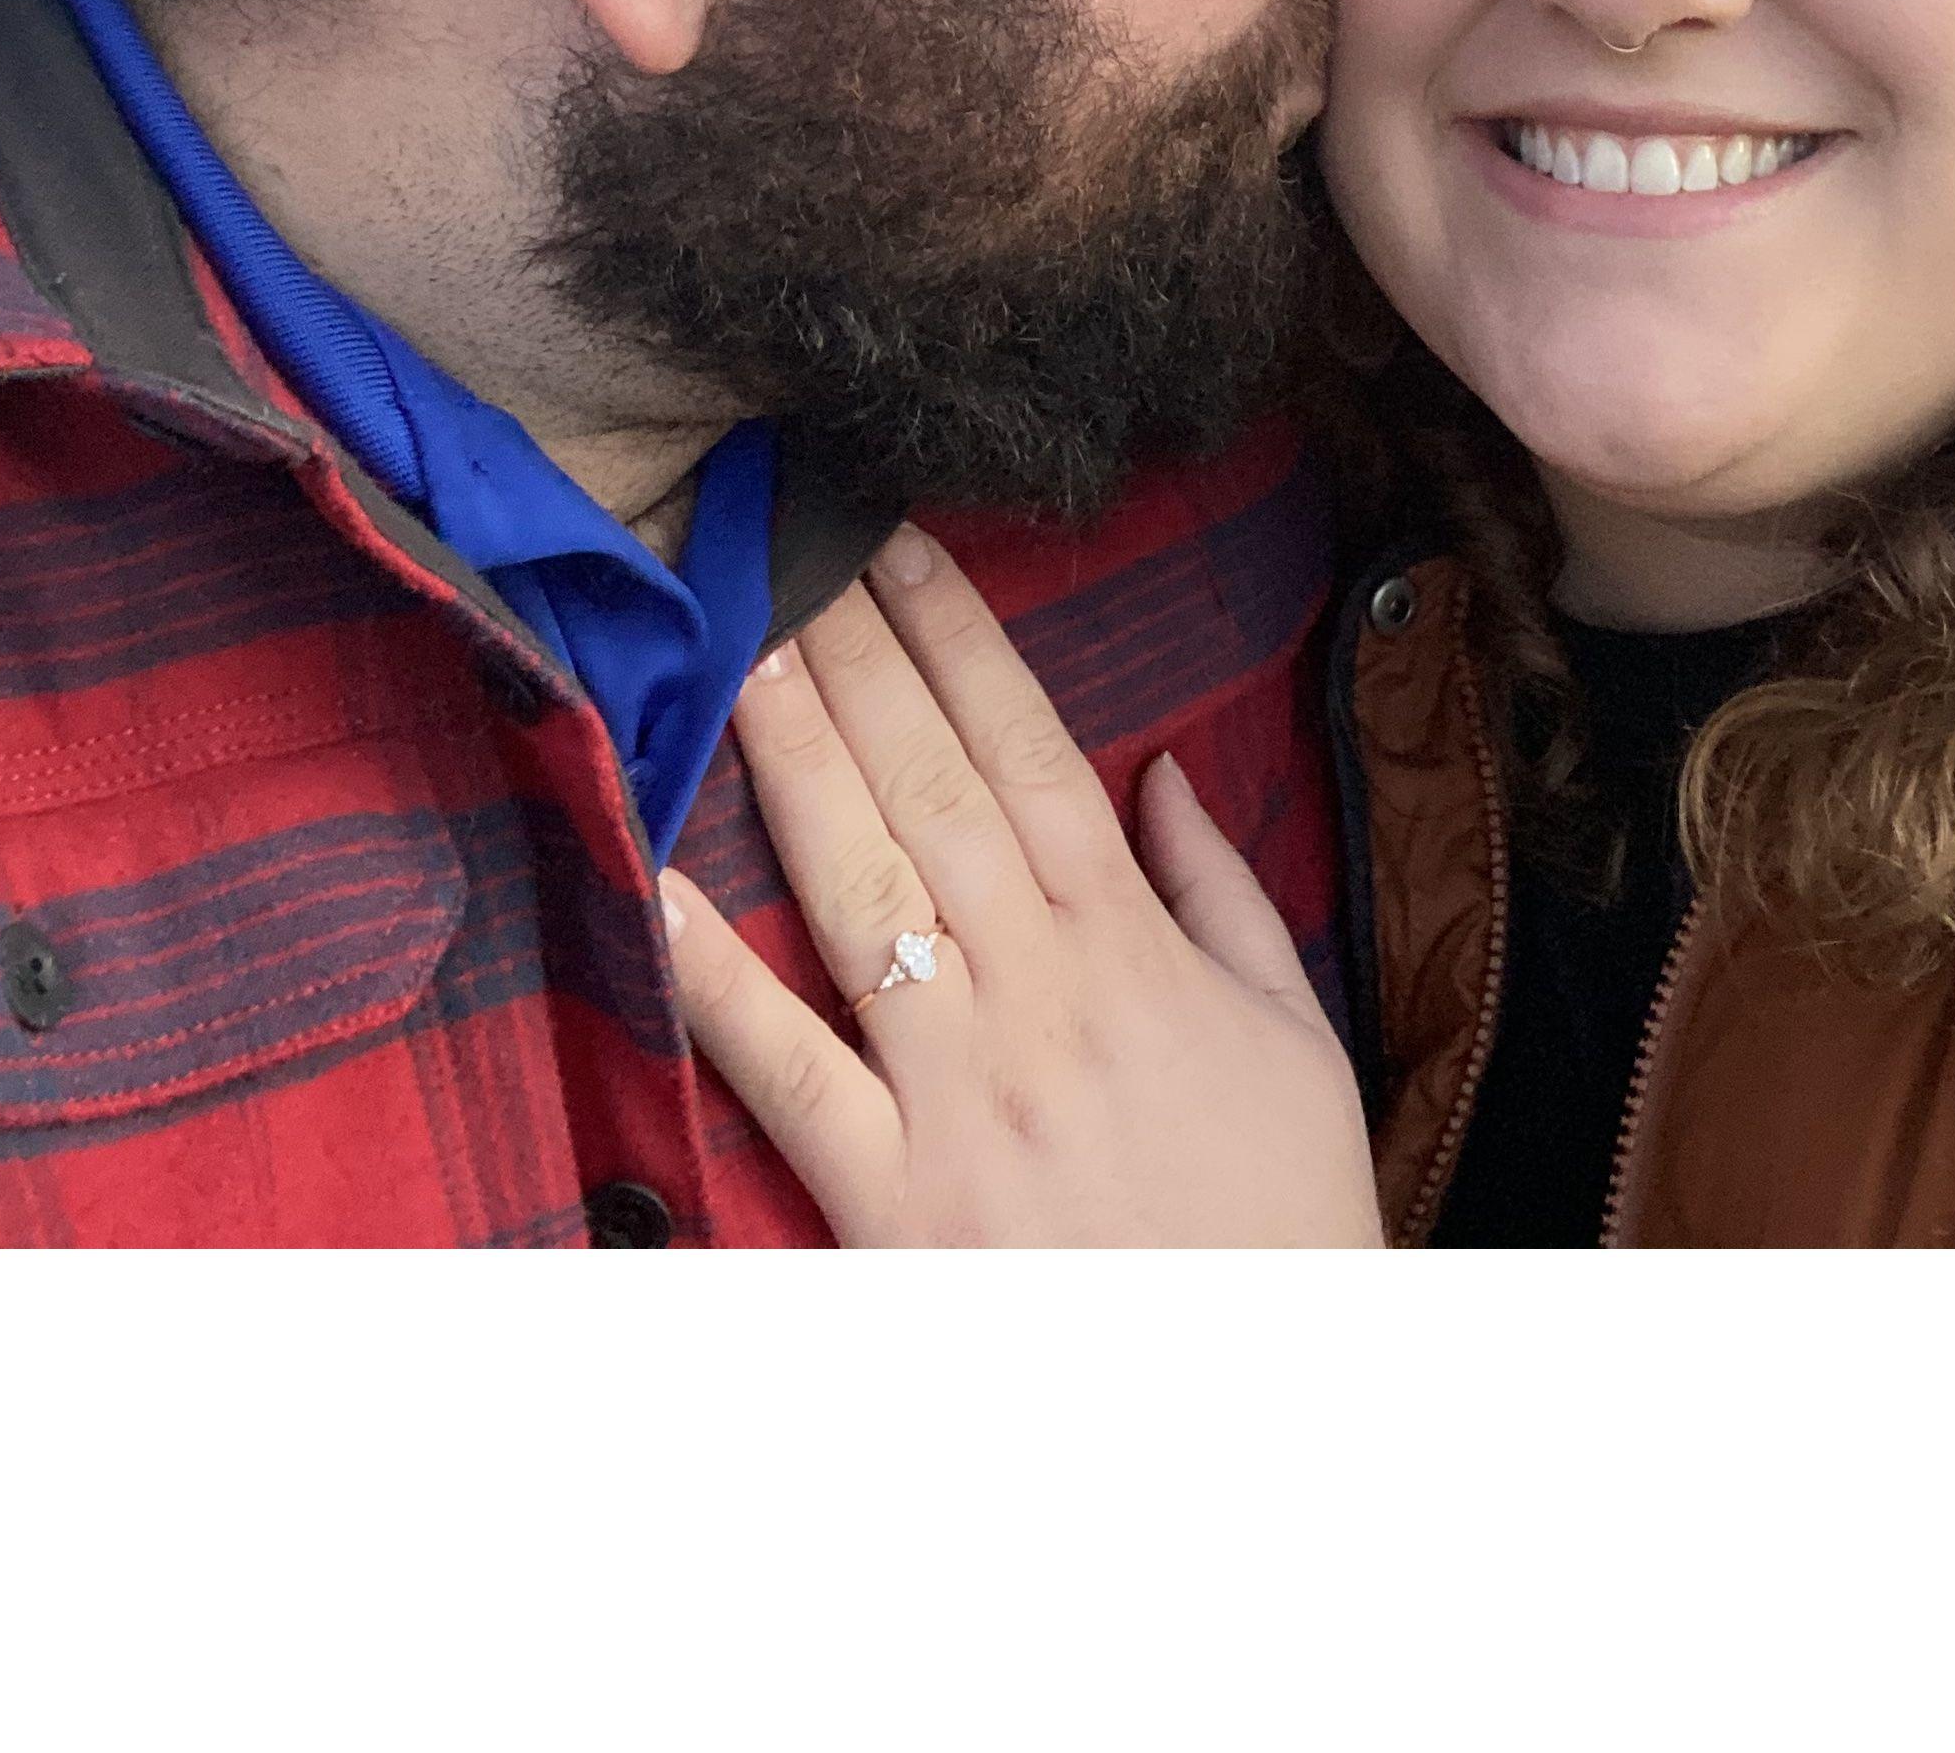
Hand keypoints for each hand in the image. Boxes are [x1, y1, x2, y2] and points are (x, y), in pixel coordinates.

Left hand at [660, 524, 1381, 1245]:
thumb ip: (1221, 894)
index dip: (959, 638)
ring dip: (790, 759)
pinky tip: (659, 882)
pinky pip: (783, 1069)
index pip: (1030, 751)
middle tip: (784, 545)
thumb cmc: (1279, 1223)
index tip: (901, 542)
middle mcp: (1036, 996)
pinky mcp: (887, 1196)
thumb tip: (1157, 770)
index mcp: (1132, 949)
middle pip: (929, 789)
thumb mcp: (1294, 1040)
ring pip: (856, 888)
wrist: (1267, 1412)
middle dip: (855, 657)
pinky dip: (714, 976)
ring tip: (735, 647)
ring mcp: (953, 1092)